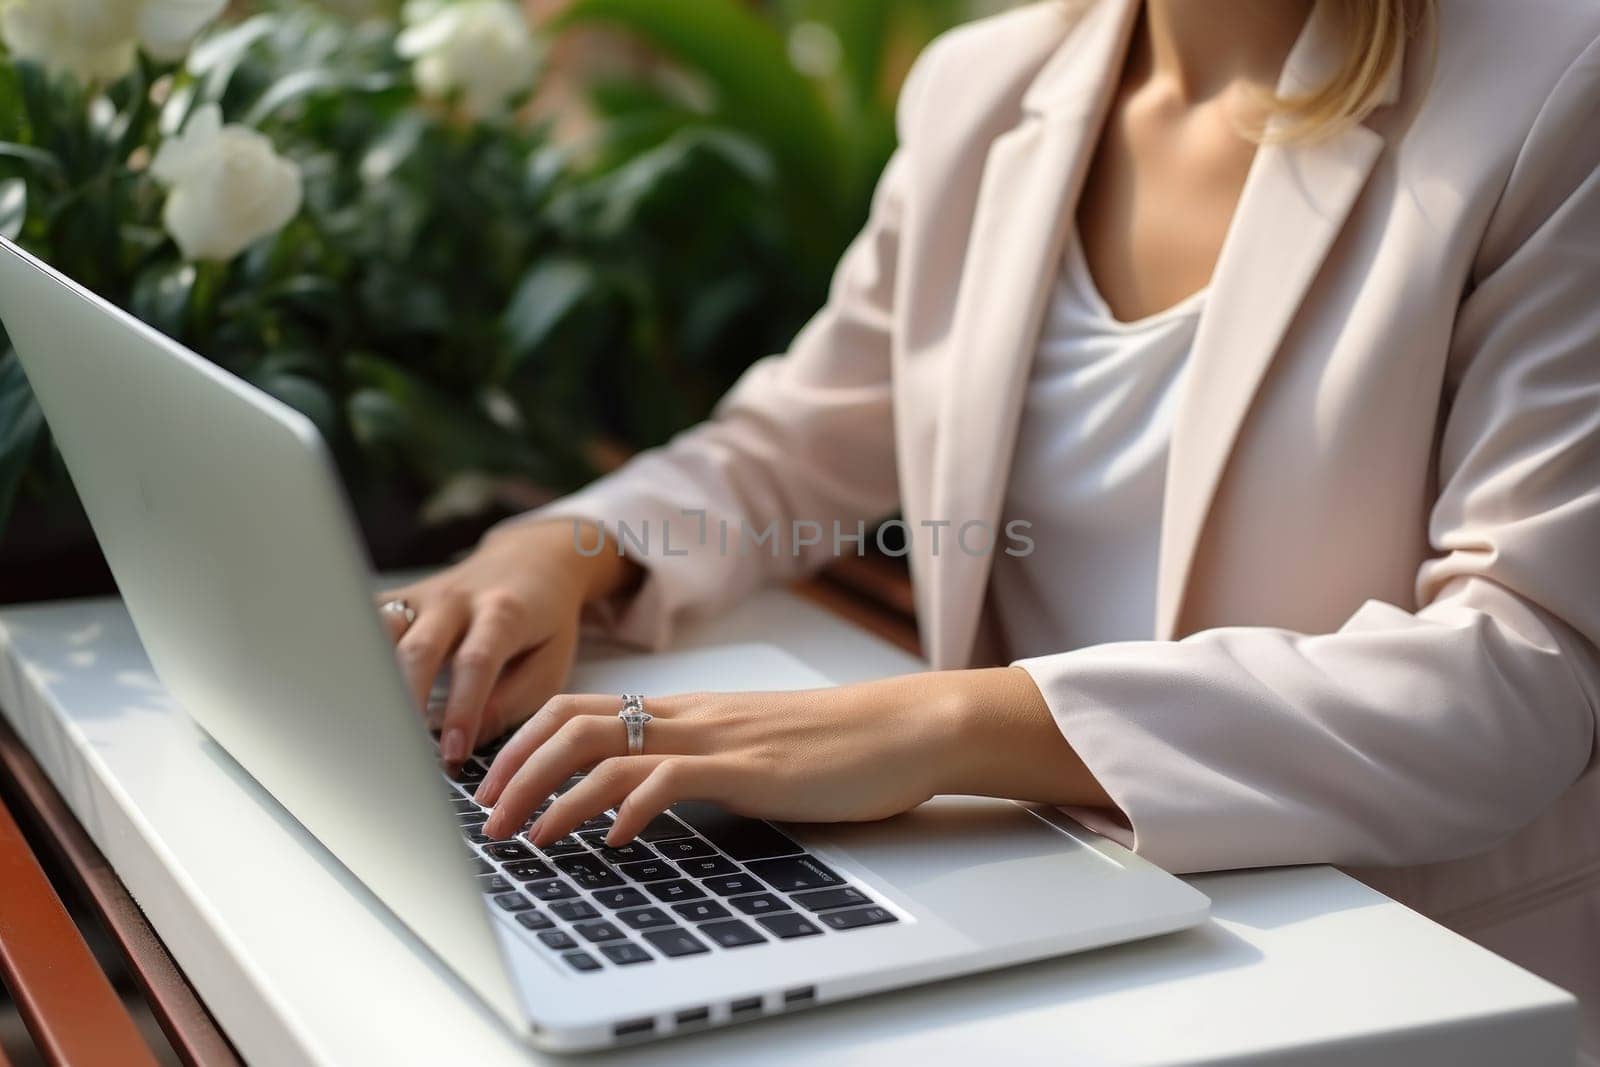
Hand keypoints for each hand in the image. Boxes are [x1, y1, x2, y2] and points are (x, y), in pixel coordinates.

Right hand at [376, 519, 639, 763]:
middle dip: (407, 704)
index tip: (452, 752)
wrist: (532, 561)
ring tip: (371, 728)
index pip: (475, 663)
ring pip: (382, 635)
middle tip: (403, 751)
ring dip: (372, 682)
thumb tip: (465, 741)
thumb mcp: (549, 665)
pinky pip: (367, 626)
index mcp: (503, 613)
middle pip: (418, 650)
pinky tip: (348, 693)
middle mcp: (457, 600)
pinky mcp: (399, 599)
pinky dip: (355, 658)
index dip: (462, 710)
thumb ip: (511, 703)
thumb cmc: (543, 624)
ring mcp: (423, 597)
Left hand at [475, 667, 1112, 844]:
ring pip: (604, 748)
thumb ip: (699, 765)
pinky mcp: (748, 769)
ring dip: (550, 795)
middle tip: (484, 820)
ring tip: (522, 837)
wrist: (907, 727)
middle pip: (571, 723)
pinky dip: (626, 809)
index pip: (579, 710)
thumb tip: (645, 800)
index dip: (522, 743)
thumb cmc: (837, 747)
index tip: (490, 784)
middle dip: (513, 771)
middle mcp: (689, 717)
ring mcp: (717, 739)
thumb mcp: (751, 753)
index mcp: (686, 713)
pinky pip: (668, 779)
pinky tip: (610, 841)